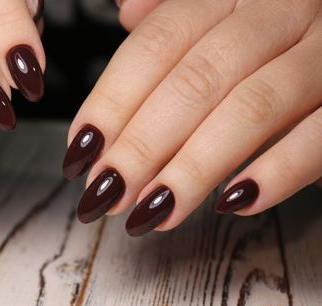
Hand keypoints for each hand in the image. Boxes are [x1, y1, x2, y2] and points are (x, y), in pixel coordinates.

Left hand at [64, 0, 321, 235]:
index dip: (113, 100)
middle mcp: (279, 12)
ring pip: (251, 109)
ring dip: (192, 169)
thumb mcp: (226, 12)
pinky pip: (320, 136)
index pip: (158, 44)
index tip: (81, 152)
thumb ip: (173, 14)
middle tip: (106, 193)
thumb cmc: (275, 37)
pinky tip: (231, 203)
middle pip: (195, 81)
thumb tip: (124, 13)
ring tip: (150, 212)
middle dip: (142, 145)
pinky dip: (277, 172)